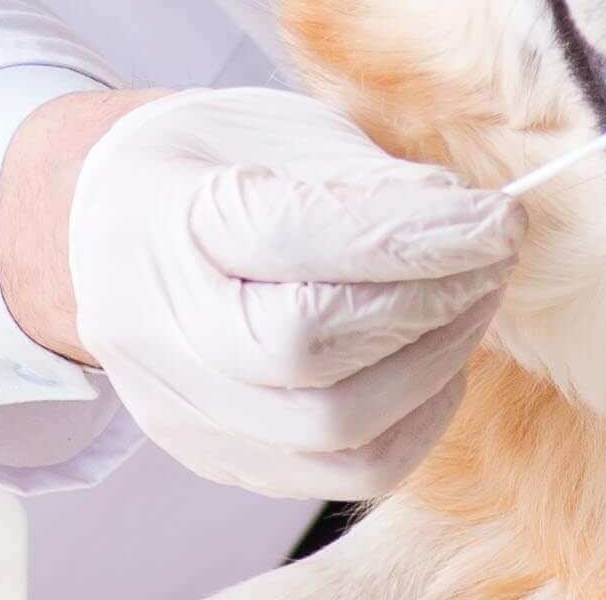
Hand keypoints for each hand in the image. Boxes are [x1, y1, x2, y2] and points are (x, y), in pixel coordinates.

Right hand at [9, 86, 515, 499]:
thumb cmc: (208, 165)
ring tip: (468, 307)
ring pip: (334, 429)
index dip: (415, 236)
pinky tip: (434, 365)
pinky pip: (342, 473)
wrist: (106, 228)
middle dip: (429, 304)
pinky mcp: (219, 455)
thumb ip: (368, 180)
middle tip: (490, 261)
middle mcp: (156, 324)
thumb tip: (471, 224)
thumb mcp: (281, 133)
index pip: (296, 237)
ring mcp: (182, 405)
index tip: (500, 220)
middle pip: (308, 349)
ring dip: (432, 367)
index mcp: (165, 214)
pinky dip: (413, 424)